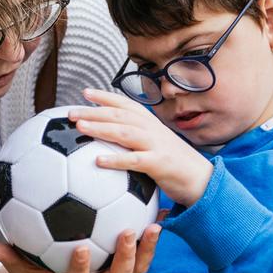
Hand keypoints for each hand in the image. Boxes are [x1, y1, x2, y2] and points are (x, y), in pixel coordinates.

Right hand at [0, 225, 159, 272]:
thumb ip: (10, 260)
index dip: (81, 267)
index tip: (81, 247)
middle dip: (126, 257)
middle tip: (128, 232)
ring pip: (138, 270)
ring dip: (148, 249)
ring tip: (155, 224)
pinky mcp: (128, 271)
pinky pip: (144, 257)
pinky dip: (152, 240)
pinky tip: (161, 213)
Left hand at [70, 89, 213, 207]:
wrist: (202, 179)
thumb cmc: (173, 163)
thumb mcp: (155, 145)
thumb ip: (136, 140)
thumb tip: (109, 140)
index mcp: (149, 123)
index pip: (125, 104)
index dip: (105, 97)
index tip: (85, 93)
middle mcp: (152, 129)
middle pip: (119, 115)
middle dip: (94, 111)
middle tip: (71, 113)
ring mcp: (156, 144)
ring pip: (124, 132)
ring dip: (100, 128)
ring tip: (80, 127)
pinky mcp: (160, 163)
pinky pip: (135, 160)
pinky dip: (116, 159)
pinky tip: (98, 161)